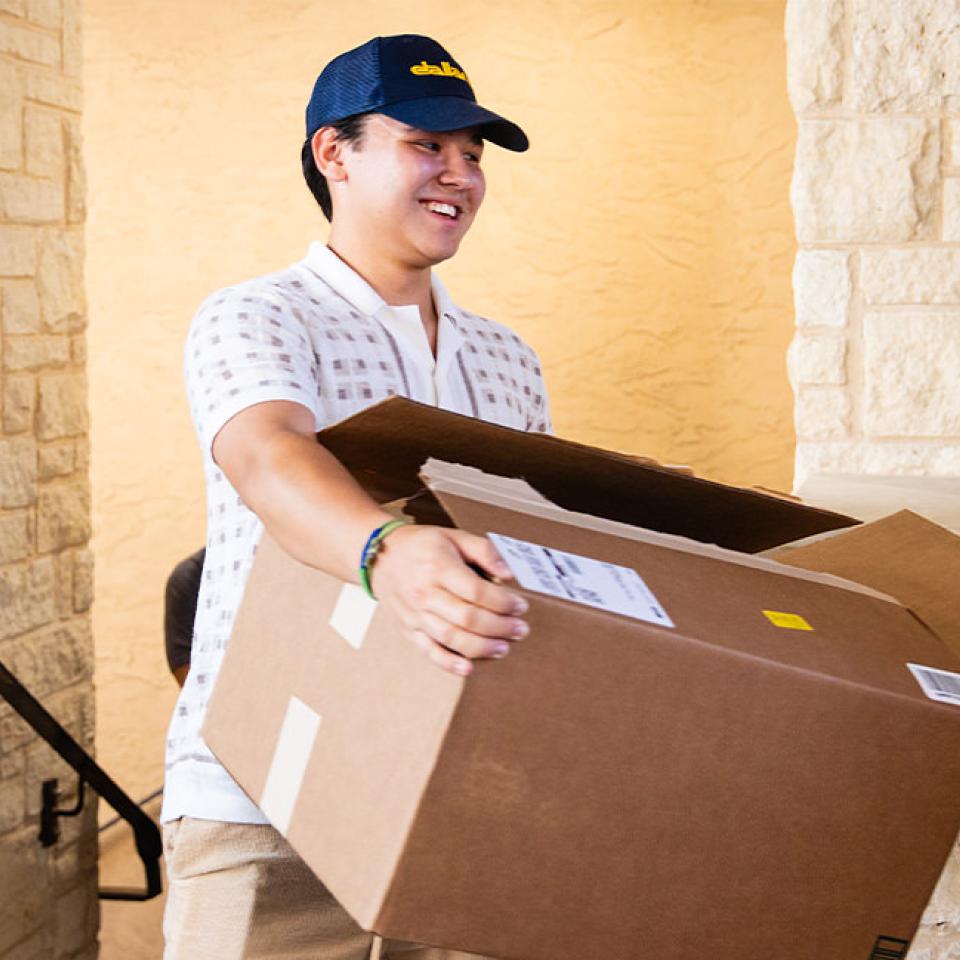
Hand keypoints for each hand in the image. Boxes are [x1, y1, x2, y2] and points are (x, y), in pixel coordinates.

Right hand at [369, 525, 528, 676]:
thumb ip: (484, 551)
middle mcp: (424, 592)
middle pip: (467, 618)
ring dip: (482, 647)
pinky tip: (468, 668)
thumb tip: (510, 573)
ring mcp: (415, 614)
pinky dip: (448, 663)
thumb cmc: (422, 545)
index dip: (503, 602)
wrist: (380, 556)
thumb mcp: (454, 536)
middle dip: (499, 627)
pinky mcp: (408, 629)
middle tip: (520, 629)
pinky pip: (428, 651)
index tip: (521, 606)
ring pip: (451, 638)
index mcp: (438, 566)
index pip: (476, 591)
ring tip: (503, 647)